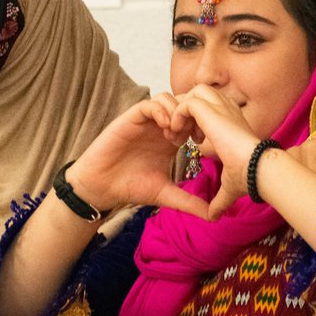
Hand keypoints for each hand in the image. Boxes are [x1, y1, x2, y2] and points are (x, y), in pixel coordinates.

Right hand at [66, 94, 209, 217]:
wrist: (102, 187)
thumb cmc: (131, 187)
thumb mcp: (166, 194)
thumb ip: (189, 202)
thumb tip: (213, 217)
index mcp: (170, 140)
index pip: (193, 121)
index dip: (203, 126)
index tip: (205, 144)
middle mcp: (159, 127)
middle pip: (183, 105)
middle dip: (193, 116)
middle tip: (195, 136)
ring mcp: (145, 121)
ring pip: (168, 99)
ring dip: (177, 113)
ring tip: (176, 136)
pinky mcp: (131, 118)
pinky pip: (150, 103)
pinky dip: (161, 111)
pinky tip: (165, 130)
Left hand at [171, 85, 261, 218]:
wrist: (257, 170)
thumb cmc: (250, 177)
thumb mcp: (230, 187)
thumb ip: (220, 199)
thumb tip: (214, 217)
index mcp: (232, 122)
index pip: (209, 108)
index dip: (194, 123)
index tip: (188, 144)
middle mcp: (227, 110)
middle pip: (199, 96)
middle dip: (184, 113)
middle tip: (177, 137)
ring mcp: (221, 107)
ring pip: (192, 94)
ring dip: (179, 111)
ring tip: (175, 134)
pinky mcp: (211, 110)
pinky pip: (186, 102)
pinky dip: (177, 115)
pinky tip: (177, 133)